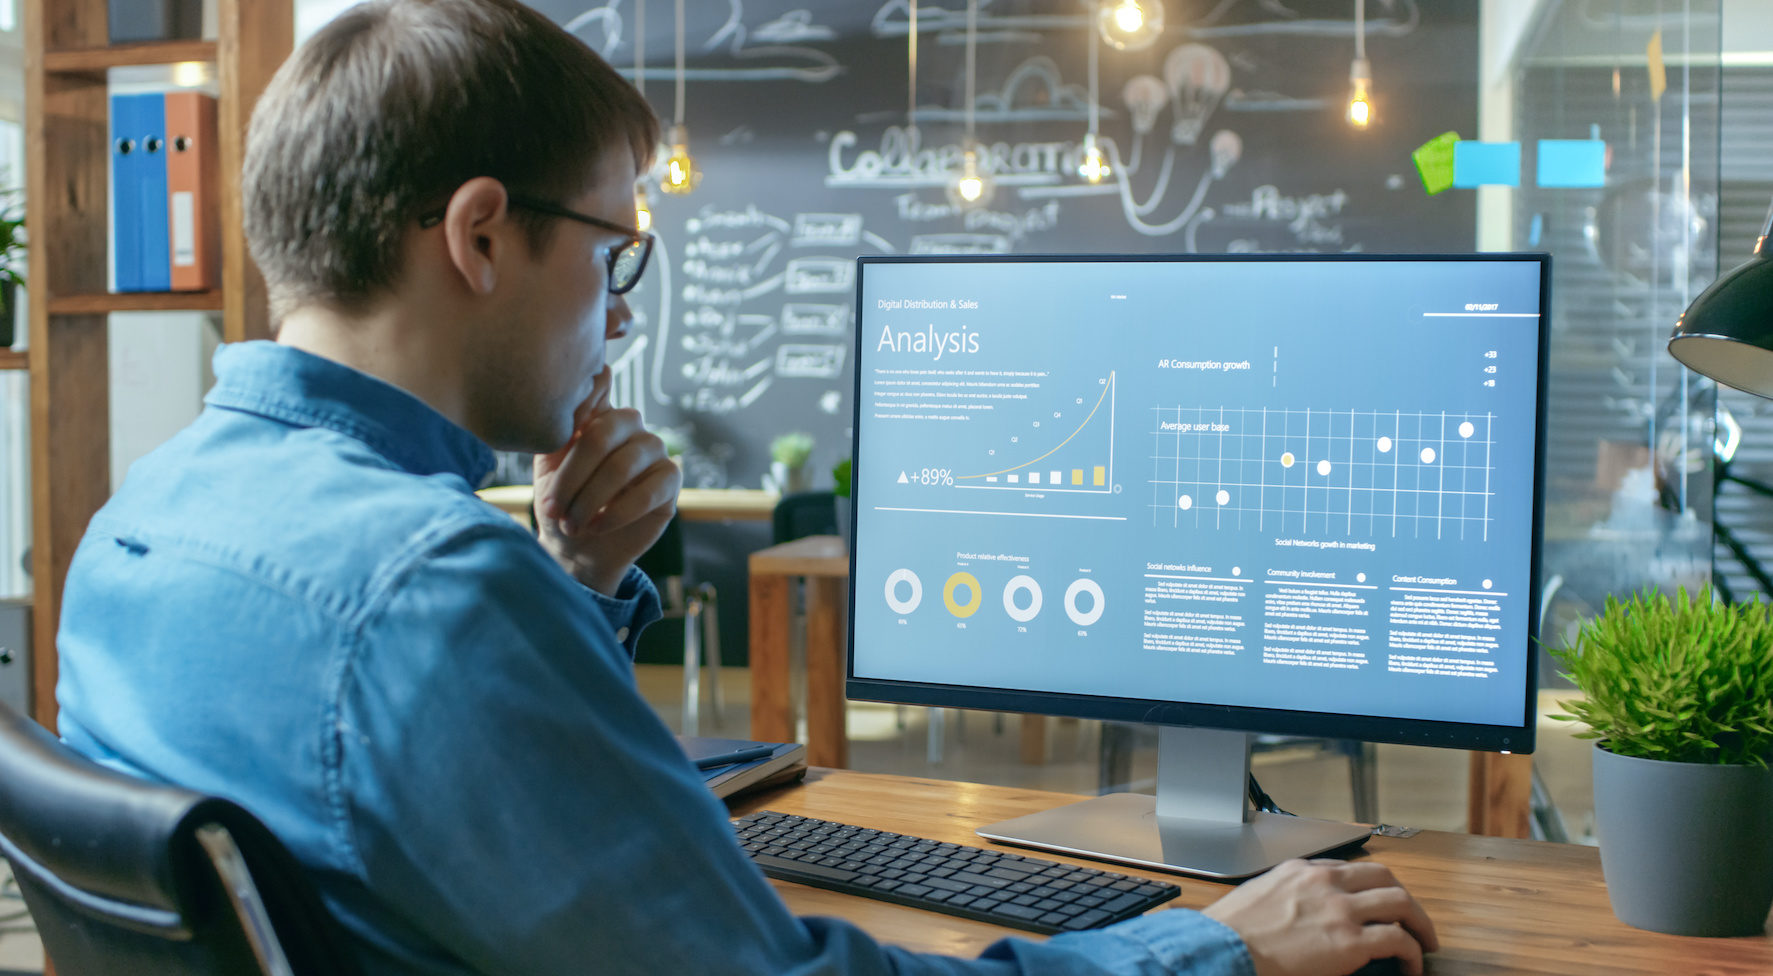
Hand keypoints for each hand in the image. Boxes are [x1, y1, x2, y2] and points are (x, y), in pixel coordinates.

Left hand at [533, 368, 680, 594]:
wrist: (577, 549)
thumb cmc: (560, 503)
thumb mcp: (548, 466)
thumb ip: (561, 427)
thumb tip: (587, 383)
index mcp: (598, 413)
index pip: (598, 384)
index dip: (580, 402)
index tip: (560, 437)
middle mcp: (629, 424)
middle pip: (602, 434)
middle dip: (572, 477)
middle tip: (554, 508)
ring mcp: (653, 449)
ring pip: (622, 466)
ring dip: (590, 500)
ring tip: (573, 524)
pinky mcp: (671, 479)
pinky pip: (647, 491)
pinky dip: (617, 512)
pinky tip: (597, 527)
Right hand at [1202, 859, 1438, 975]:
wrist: (1225, 948)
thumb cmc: (1232, 931)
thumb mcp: (1258, 895)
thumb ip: (1285, 895)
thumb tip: (1299, 911)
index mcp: (1301, 870)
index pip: (1349, 869)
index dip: (1371, 886)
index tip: (1377, 902)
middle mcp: (1326, 883)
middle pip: (1385, 878)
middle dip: (1405, 898)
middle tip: (1414, 918)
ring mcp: (1341, 910)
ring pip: (1401, 902)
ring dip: (1420, 923)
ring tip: (1425, 942)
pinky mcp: (1350, 941)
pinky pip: (1398, 941)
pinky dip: (1412, 953)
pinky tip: (1412, 965)